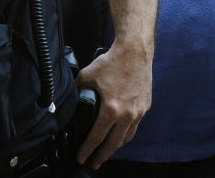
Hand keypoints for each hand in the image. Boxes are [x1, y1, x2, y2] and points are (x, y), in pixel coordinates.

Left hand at [73, 43, 151, 168]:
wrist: (134, 51)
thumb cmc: (113, 61)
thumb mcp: (87, 75)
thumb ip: (77, 89)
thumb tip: (68, 97)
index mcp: (111, 109)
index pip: (96, 137)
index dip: (86, 150)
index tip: (81, 157)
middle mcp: (126, 114)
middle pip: (113, 144)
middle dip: (102, 156)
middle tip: (94, 163)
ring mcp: (138, 111)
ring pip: (126, 137)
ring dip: (115, 147)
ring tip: (107, 151)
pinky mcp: (145, 106)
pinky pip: (135, 125)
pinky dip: (126, 133)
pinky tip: (120, 133)